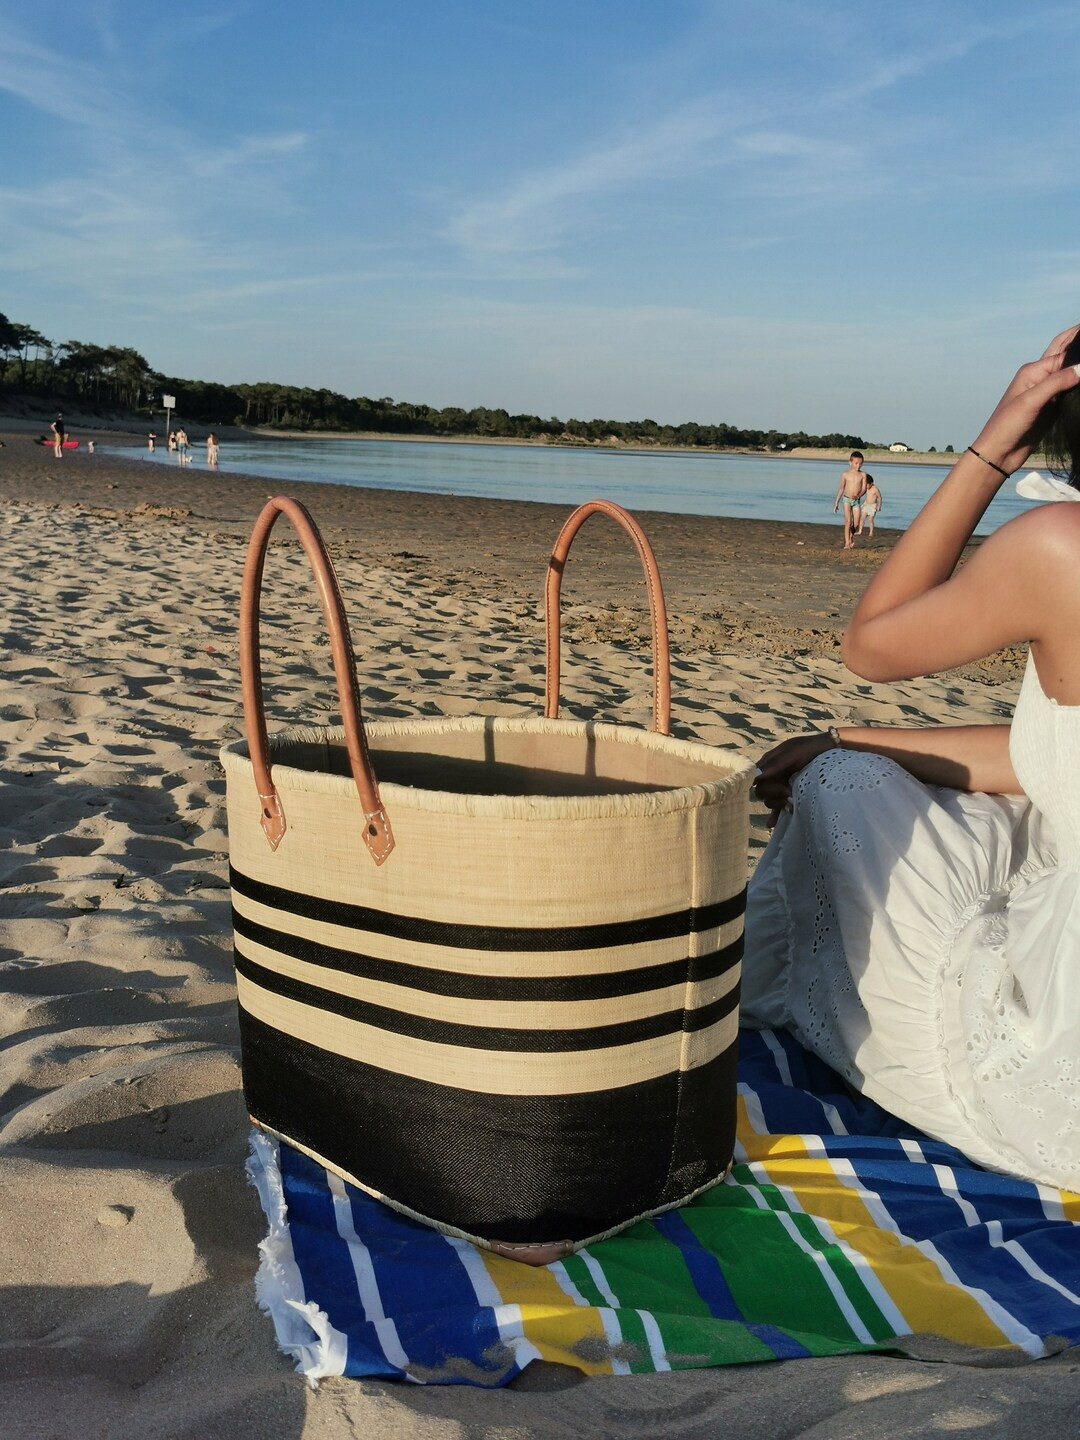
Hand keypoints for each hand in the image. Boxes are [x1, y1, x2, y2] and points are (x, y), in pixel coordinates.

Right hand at [753, 731, 834, 825]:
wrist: (832, 752)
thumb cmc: (812, 749)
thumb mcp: (794, 752)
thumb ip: (775, 763)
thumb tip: (756, 777)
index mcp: (770, 763)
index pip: (756, 778)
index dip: (764, 784)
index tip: (779, 785)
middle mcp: (774, 775)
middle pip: (762, 791)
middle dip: (774, 794)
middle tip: (790, 792)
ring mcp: (782, 786)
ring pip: (769, 801)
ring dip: (779, 804)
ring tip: (793, 804)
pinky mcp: (791, 796)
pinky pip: (777, 808)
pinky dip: (774, 816)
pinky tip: (772, 823)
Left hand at [971, 324, 1079, 476]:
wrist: (999, 453)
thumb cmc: (1008, 425)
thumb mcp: (1031, 401)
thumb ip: (1056, 382)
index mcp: (1033, 370)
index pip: (1064, 352)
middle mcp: (1040, 377)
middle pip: (1065, 354)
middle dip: (1079, 343)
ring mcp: (1047, 392)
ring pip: (1069, 372)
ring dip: (1079, 366)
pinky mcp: (1052, 406)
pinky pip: (1070, 390)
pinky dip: (1079, 384)